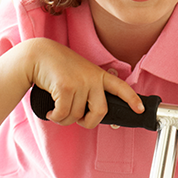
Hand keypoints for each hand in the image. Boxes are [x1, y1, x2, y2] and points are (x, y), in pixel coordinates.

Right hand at [26, 39, 142, 126]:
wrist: (38, 55)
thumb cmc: (58, 67)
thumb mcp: (81, 73)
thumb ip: (90, 89)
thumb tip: (91, 114)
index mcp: (99, 75)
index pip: (121, 87)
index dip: (132, 99)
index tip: (140, 109)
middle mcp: (93, 78)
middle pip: (100, 112)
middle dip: (88, 122)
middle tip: (79, 121)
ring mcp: (80, 82)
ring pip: (77, 116)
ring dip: (64, 119)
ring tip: (57, 111)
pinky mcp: (66, 87)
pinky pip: (63, 114)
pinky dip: (55, 117)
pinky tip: (51, 112)